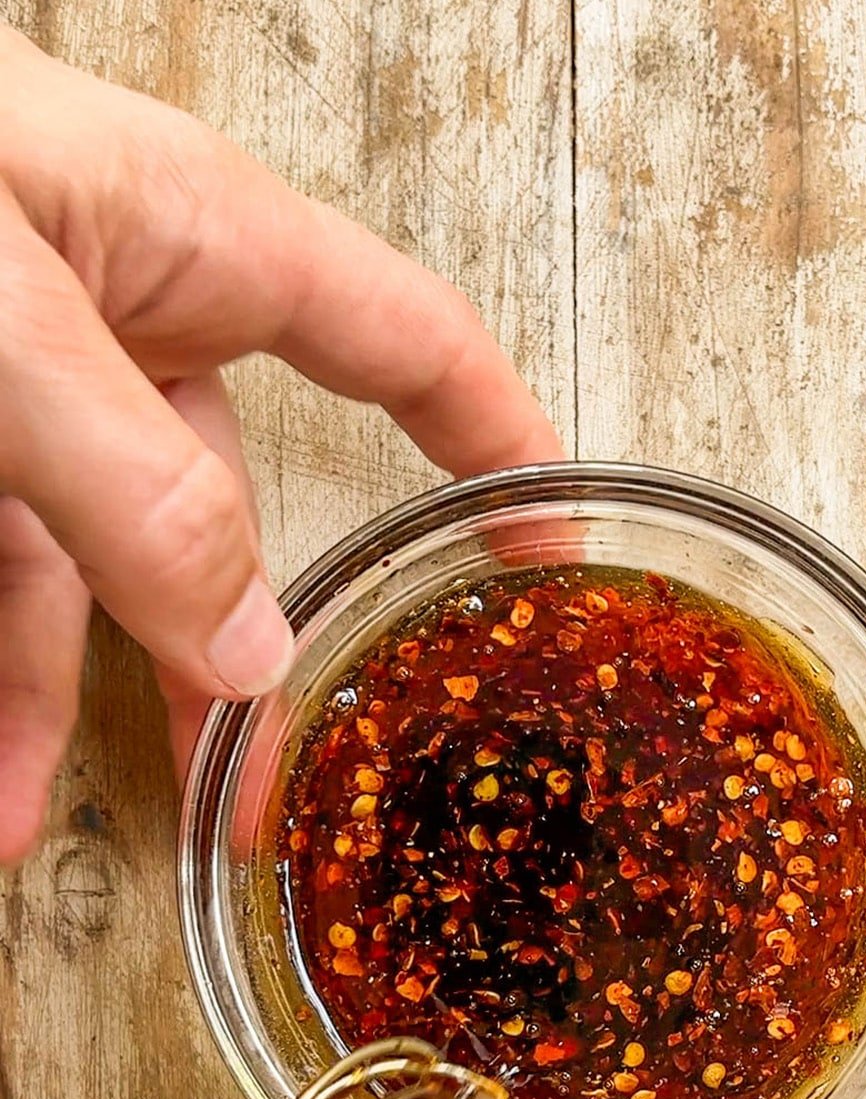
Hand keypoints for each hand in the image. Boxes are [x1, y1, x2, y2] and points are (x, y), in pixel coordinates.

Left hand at [0, 26, 561, 862]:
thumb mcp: (6, 322)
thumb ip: (138, 486)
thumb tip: (250, 649)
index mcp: (191, 239)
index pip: (406, 343)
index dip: (498, 448)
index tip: (550, 560)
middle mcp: (115, 313)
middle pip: (228, 506)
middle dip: (237, 658)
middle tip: (267, 798)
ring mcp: (18, 378)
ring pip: (76, 567)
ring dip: (55, 706)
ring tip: (16, 831)